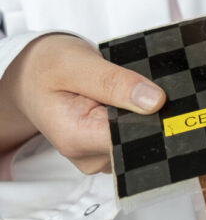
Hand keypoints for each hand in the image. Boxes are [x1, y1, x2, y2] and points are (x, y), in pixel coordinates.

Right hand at [0, 35, 165, 173]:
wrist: (32, 76)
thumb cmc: (49, 67)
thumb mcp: (76, 64)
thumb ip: (114, 82)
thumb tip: (155, 101)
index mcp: (77, 138)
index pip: (131, 140)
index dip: (152, 118)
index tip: (159, 96)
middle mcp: (89, 156)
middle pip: (140, 141)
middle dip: (149, 114)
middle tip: (139, 85)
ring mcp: (100, 155)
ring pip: (141, 139)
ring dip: (144, 114)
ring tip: (127, 90)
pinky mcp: (108, 148)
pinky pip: (135, 135)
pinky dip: (138, 116)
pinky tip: (128, 101)